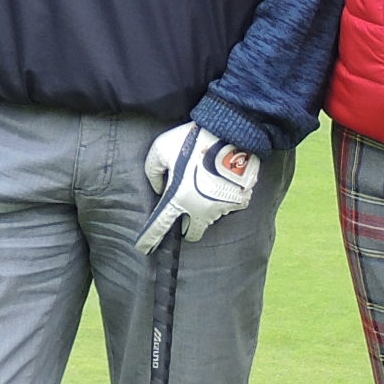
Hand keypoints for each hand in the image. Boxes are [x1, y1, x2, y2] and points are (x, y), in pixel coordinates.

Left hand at [140, 121, 259, 250]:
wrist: (232, 134)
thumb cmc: (193, 140)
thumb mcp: (160, 148)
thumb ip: (152, 170)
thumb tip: (159, 187)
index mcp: (178, 199)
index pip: (160, 226)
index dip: (150, 239)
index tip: (144, 249)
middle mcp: (199, 210)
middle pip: (192, 234)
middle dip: (187, 228)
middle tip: (187, 210)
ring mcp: (221, 208)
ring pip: (210, 217)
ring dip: (206, 207)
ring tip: (207, 183)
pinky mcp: (240, 202)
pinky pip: (228, 206)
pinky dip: (223, 198)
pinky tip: (222, 181)